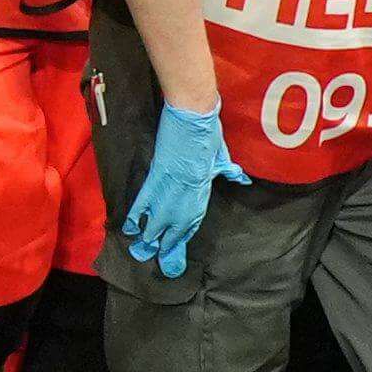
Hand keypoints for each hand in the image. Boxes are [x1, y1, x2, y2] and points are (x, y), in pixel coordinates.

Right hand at [122, 100, 228, 277]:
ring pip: (161, 216)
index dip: (184, 234)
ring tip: (145, 249)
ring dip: (152, 234)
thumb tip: (240, 179)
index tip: (177, 249)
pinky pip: (146, 200)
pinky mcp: (157, 173)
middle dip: (168, 242)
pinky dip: (138, 214)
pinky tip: (132, 227)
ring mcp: (171, 184)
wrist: (194, 113)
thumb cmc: (209, 131)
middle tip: (160, 259)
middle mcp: (188, 191)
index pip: (193, 217)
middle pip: (177, 223)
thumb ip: (228, 170)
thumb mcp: (221, 154)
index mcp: (203, 187)